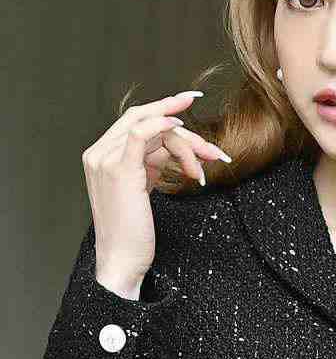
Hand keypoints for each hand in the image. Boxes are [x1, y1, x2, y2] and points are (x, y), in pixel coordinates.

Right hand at [81, 89, 230, 288]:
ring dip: (187, 144)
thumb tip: (179, 145)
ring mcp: (104, 159)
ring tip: (205, 167)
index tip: (190, 99)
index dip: (164, 109)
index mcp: (102, 155)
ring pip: (151, 129)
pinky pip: (139, 132)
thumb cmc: (134, 231)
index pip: (137, 123)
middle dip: (184, 131)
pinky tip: (181, 127)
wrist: (122, 259)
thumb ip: (154, 161)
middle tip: (213, 151)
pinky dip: (162, 124)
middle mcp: (98, 153)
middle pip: (146, 121)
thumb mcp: (143, 187)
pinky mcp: (118, 169)